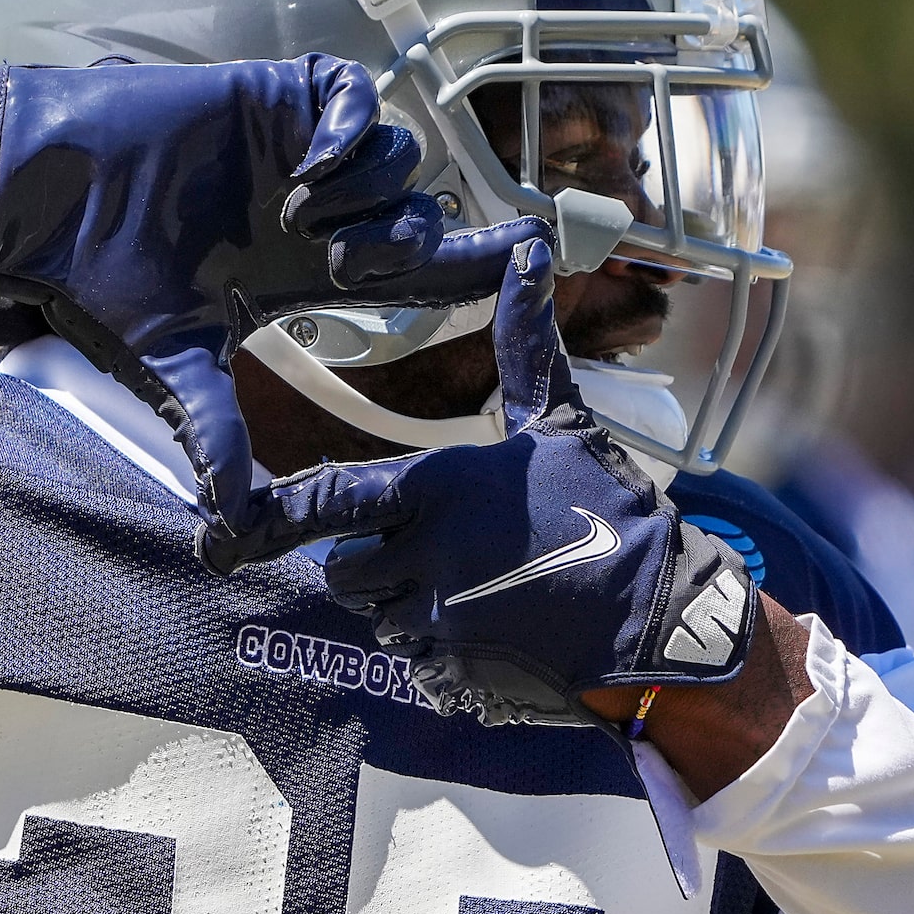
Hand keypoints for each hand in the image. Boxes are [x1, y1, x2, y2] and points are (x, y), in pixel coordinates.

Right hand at [0, 59, 540, 536]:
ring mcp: (297, 152)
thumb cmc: (103, 282)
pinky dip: (349, 134)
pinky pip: (353, 97)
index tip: (529, 271)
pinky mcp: (274, 98)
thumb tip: (235, 538)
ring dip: (374, 198)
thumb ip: (218, 443)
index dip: (471, 272)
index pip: (412, 275)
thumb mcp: (175, 372)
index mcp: (304, 273)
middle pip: (419, 216)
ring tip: (310, 225)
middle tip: (384, 264)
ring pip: (396, 159)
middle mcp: (314, 213)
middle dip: (427, 243)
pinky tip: (310, 172)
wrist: (45, 204)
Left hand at [199, 233, 755, 731]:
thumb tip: (530, 251)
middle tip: (416, 550)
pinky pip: (410, 657)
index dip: (290, 509)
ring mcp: (437, 611)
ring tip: (458, 586)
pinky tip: (479, 627)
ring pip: (375, 612)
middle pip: (344, 566)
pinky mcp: (456, 662)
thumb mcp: (558, 416)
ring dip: (399, 604)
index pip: (329, 498)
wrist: (654, 605)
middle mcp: (424, 549)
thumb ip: (522, 344)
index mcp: (436, 485)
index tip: (259, 515)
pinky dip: (432, 650)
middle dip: (368, 561)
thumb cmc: (605, 502)